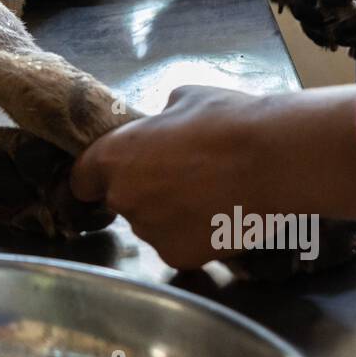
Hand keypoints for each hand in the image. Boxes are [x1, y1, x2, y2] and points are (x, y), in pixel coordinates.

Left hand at [70, 84, 355, 269]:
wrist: (273, 160)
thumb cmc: (227, 120)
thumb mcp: (185, 99)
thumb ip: (161, 118)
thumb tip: (164, 121)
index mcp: (113, 157)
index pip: (82, 179)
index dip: (98, 176)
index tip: (120, 172)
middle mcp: (123, 198)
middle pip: (122, 201)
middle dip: (145, 191)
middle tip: (182, 176)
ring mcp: (150, 231)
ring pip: (152, 225)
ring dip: (170, 213)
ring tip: (210, 194)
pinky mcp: (178, 257)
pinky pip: (178, 245)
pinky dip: (194, 235)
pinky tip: (219, 216)